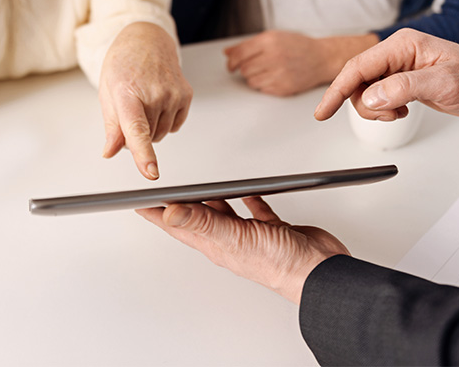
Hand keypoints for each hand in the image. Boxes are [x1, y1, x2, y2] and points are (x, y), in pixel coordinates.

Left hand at [100, 22, 192, 179]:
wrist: (146, 40)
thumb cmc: (123, 64)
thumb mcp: (108, 93)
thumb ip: (112, 127)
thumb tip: (111, 152)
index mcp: (128, 92)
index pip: (137, 129)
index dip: (143, 154)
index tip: (151, 171)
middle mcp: (155, 93)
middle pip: (147, 137)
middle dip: (136, 134)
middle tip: (130, 109)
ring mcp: (174, 94)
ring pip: (160, 135)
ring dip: (150, 128)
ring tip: (144, 102)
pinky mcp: (186, 96)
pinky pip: (174, 127)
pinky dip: (164, 122)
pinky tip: (158, 102)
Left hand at [137, 197, 348, 303]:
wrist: (318, 272)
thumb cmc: (280, 265)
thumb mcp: (235, 239)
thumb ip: (203, 222)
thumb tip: (171, 212)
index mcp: (215, 243)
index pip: (179, 225)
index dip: (157, 213)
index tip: (139, 203)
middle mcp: (230, 239)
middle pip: (198, 217)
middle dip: (181, 204)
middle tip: (165, 192)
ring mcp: (250, 235)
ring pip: (225, 212)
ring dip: (213, 199)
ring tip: (201, 186)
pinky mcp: (271, 228)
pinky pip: (256, 210)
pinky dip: (251, 198)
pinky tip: (249, 192)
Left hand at [225, 30, 379, 95]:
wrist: (321, 58)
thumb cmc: (297, 46)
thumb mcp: (273, 37)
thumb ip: (248, 44)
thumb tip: (227, 52)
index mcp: (270, 41)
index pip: (240, 54)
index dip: (232, 61)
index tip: (231, 65)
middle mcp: (274, 57)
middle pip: (244, 68)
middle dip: (245, 68)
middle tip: (255, 65)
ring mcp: (279, 74)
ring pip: (250, 81)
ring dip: (253, 77)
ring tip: (266, 70)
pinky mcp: (283, 88)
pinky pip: (262, 89)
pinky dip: (263, 84)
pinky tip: (274, 77)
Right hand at [314, 29, 458, 122]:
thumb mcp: (444, 84)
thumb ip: (405, 88)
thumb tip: (372, 96)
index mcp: (403, 45)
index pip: (358, 67)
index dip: (337, 90)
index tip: (322, 112)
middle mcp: (397, 53)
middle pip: (357, 80)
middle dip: (364, 104)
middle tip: (390, 115)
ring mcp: (399, 67)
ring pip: (365, 91)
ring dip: (375, 109)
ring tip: (399, 113)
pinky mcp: (403, 80)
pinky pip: (377, 95)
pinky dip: (383, 109)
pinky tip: (401, 110)